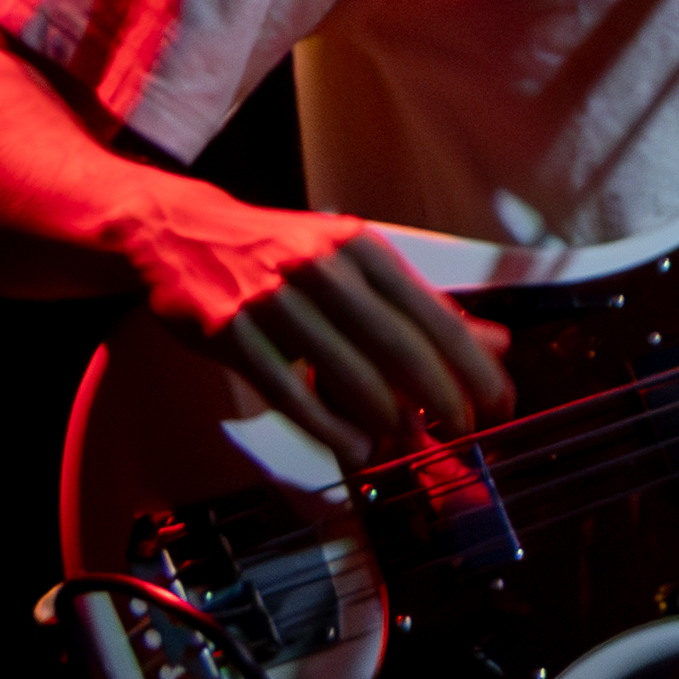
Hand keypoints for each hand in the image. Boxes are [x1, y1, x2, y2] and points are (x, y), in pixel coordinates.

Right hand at [131, 200, 515, 469]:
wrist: (178, 232)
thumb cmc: (281, 254)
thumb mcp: (354, 264)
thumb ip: (420, 304)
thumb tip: (494, 341)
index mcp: (362, 250)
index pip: (435, 314)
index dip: (474, 366)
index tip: (500, 402)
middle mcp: (323, 270)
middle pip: (399, 346)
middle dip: (441, 397)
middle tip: (464, 430)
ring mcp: (273, 301)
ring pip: (346, 372)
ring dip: (387, 417)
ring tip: (410, 443)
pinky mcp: (231, 332)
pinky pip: (288, 390)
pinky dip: (327, 426)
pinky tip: (355, 447)